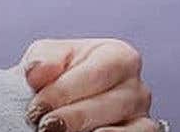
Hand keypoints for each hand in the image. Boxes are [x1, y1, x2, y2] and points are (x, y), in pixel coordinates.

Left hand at [19, 38, 154, 131]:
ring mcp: (141, 112)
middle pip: (111, 103)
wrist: (57, 97)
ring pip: (127, 127)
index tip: (38, 106)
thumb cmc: (57, 73)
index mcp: (118, 55)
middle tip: (46, 124)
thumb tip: (37, 72)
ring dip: (88, 131)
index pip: (98, 72)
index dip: (66, 91)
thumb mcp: (46, 56)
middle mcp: (135, 84)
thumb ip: (43, 59)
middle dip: (74, 116)